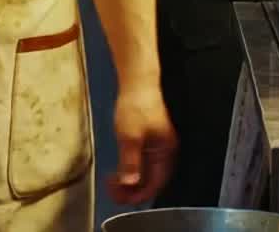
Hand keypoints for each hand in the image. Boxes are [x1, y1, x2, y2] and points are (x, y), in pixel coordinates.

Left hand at [109, 83, 176, 205]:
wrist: (137, 82)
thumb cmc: (136, 107)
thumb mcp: (130, 136)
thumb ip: (131, 161)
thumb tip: (130, 183)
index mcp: (166, 154)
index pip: (155, 184)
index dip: (137, 194)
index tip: (118, 196)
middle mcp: (165, 153)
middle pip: (151, 181)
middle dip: (132, 190)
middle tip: (111, 191)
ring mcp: (157, 147)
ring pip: (145, 173)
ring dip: (130, 182)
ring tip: (112, 184)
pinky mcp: (149, 141)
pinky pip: (142, 163)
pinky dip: (130, 170)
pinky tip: (118, 171)